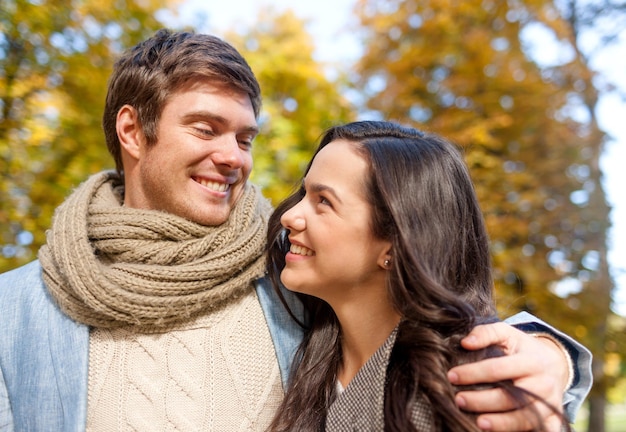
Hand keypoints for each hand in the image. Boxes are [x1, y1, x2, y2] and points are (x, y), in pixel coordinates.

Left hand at [447, 322, 569, 430]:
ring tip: (478, 423)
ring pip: (525, 418)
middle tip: (459, 400)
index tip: (452, 376)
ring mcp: (550, 404)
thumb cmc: (521, 349)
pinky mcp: (553, 420)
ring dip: (501, 423)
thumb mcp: (507, 334)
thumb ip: (486, 333)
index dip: (473, 373)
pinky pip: (541, 431)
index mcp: (531, 361)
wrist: (554, 365)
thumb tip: (465, 343)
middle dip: (482, 401)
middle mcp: (543, 384)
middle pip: (511, 397)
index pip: (497, 369)